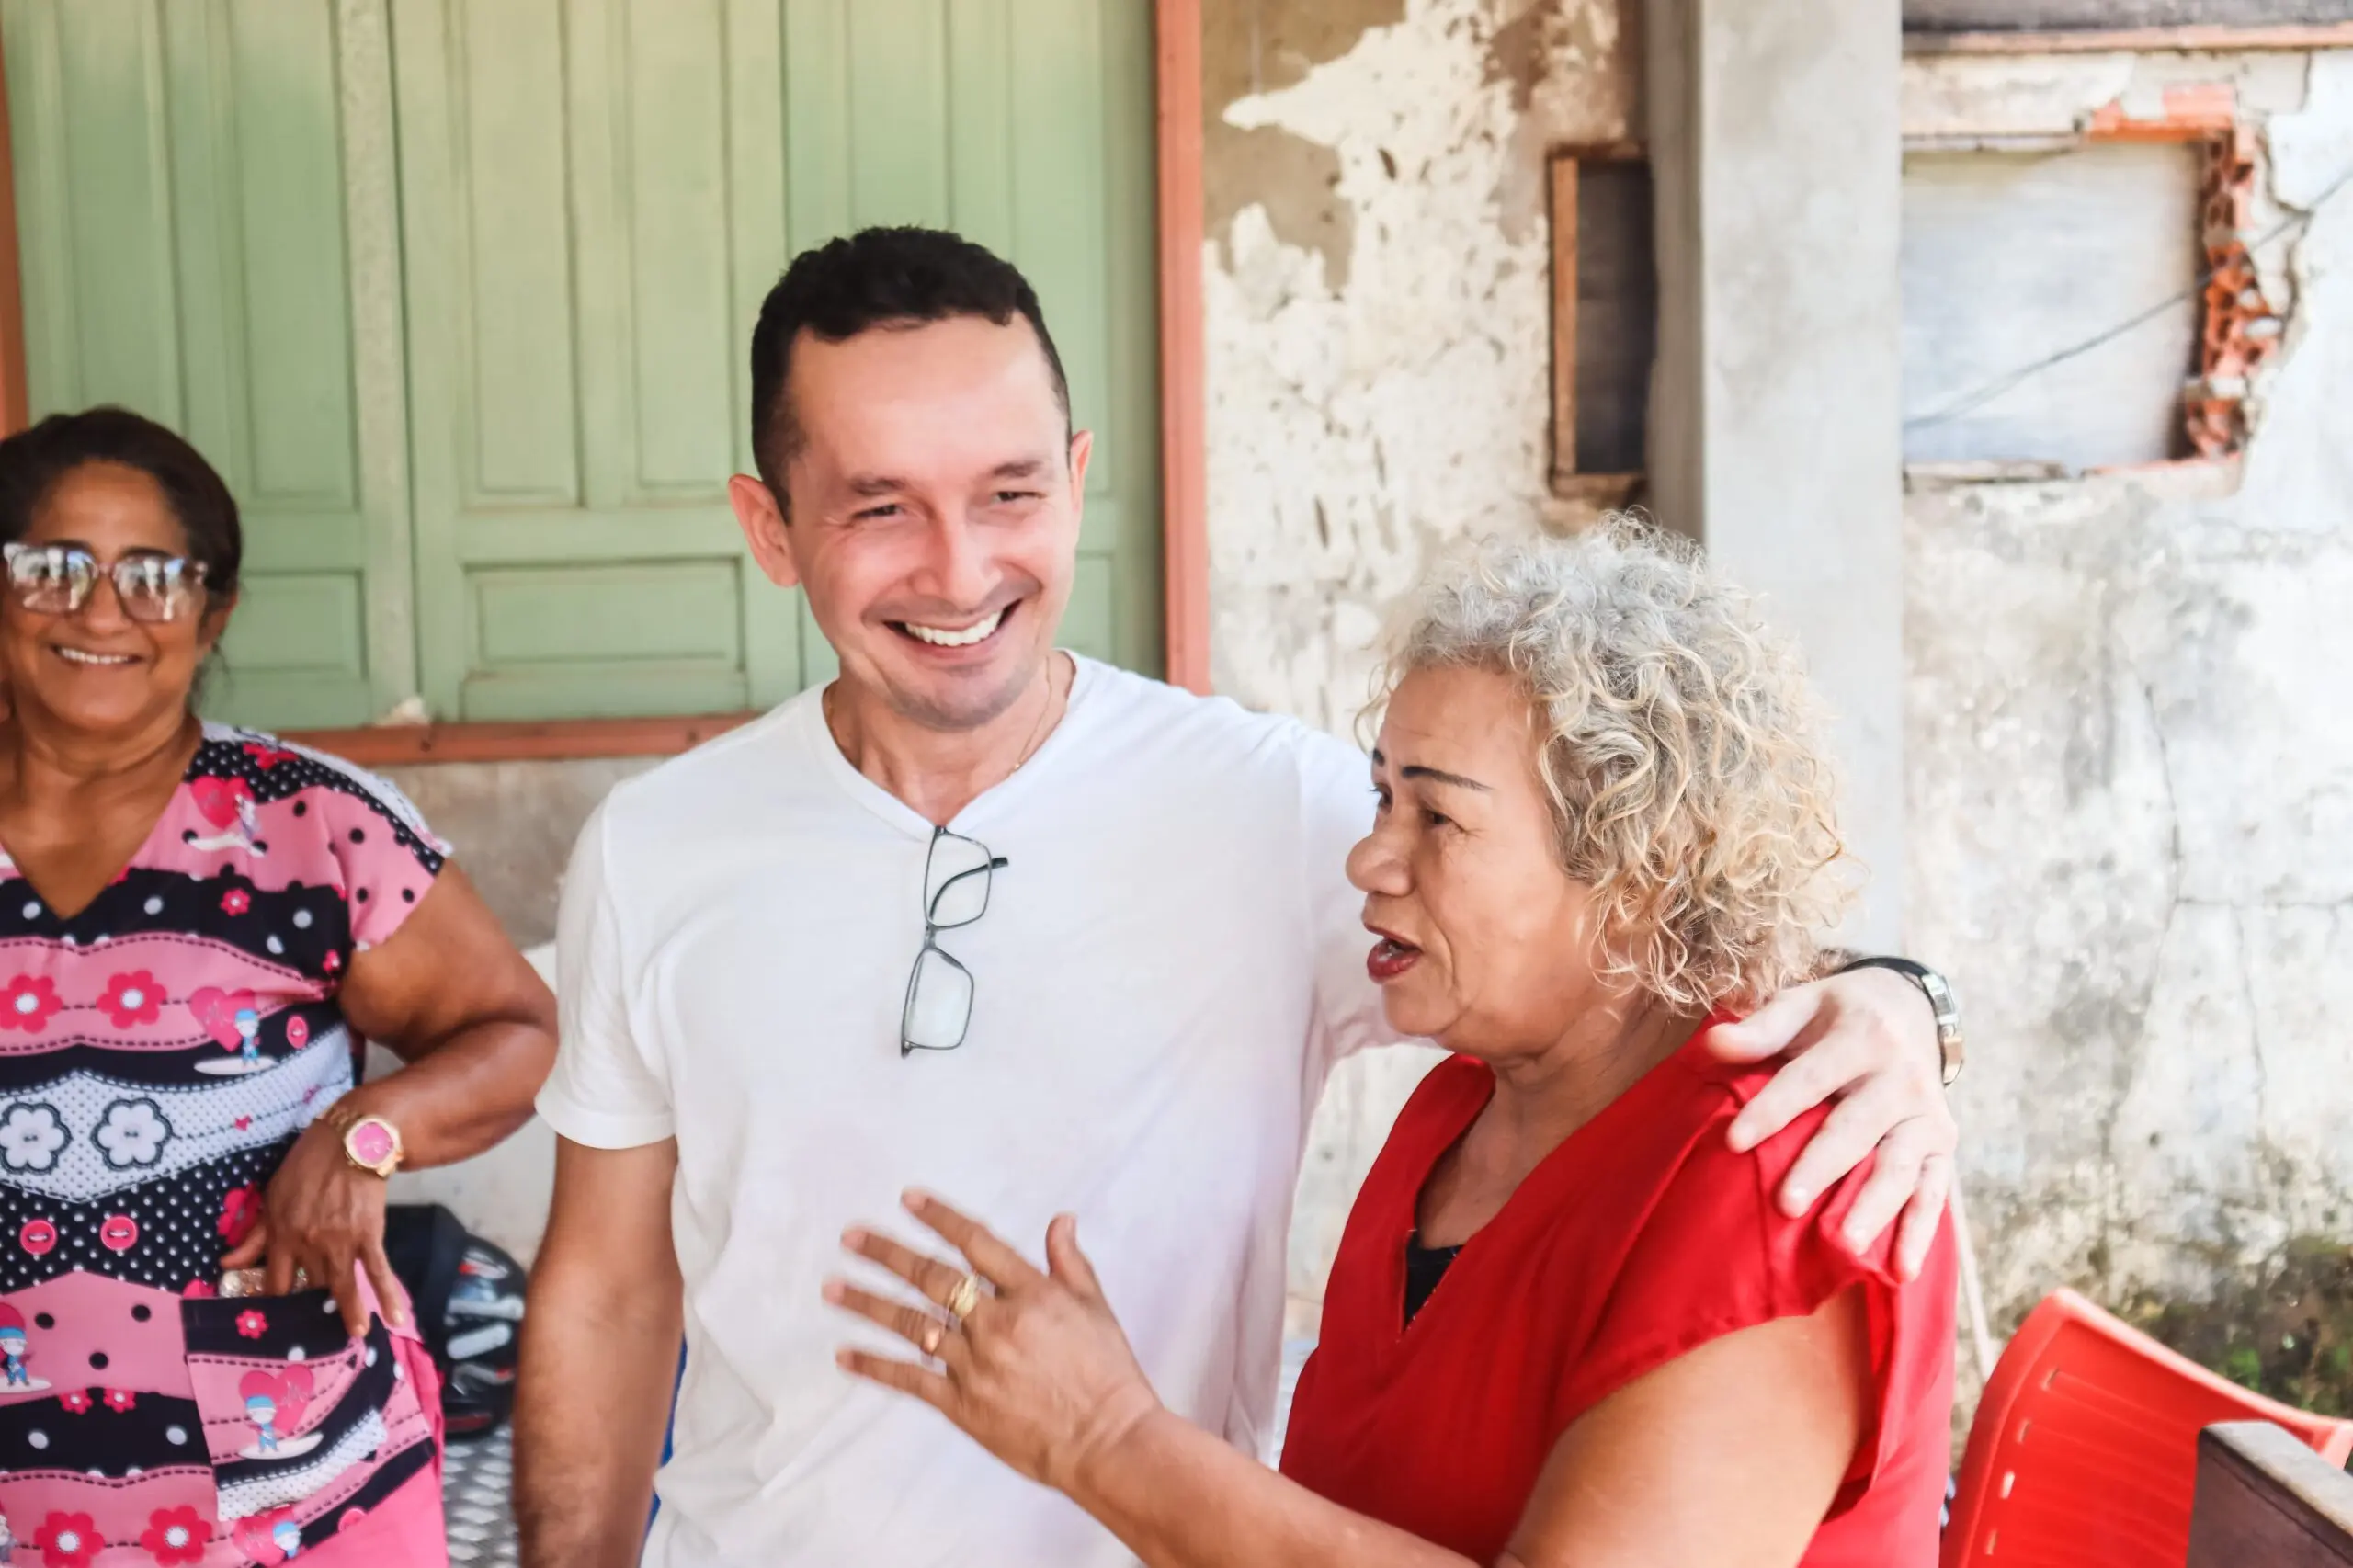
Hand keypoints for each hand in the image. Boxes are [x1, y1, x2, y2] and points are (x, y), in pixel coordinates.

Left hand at [220, 1118, 407, 1337]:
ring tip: (355, 1336)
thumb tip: (226, 1263)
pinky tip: (395, 1316)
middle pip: (310, 1288)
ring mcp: (341, 1242)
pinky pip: (377, 1269)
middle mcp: (309, 1245)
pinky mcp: (368, 1235)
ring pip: (342, 1285)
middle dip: (313, 1312)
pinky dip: (386, 1293)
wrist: (349, 1142)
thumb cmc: (306, 1167)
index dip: (276, 1303)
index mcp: (282, 1236)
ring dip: (349, 1313)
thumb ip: (254, 1235)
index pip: (275, 1282)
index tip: (278, 1323)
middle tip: (317, 1337)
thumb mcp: (272, 1197)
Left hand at [827, 1190, 1161, 1493]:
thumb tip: (1059, 1221)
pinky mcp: (963, 1404)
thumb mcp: (1096, 1309)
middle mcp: (998, 1323)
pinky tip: (845, 1355)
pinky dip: (875, 1366)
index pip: (976, 1243)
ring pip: (912, 1324)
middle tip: (851, 1236)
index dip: (940, 1218)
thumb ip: (1069, 1263)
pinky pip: (911, 1380)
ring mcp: (976, 1365)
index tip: (909, 1199)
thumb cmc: (1107, 1376)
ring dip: (867, 1303)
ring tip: (832, 1287)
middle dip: (887, 1253)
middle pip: (932, 1277)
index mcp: (1032, 1294)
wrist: (1107, 1441)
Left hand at [1704, 966, 1956, 1280]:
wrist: (1912, 1007)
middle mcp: (1901, 1077)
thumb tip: (1714, 1043)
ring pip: (1901, 1166)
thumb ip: (1762, 1028)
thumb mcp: (1803, 1004)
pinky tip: (1901, 1270)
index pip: (1809, 1080)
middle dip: (1822, 1168)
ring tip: (1846, 1244)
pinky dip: (1920, 1231)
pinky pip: (1935, 1191)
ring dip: (1874, 1206)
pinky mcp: (1943, 1144)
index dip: (1772, 1110)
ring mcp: (1927, 1115)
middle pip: (1856, 1129)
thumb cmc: (1839, 1013)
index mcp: (1862, 1037)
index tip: (1735, 1142)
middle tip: (1787, 1204)